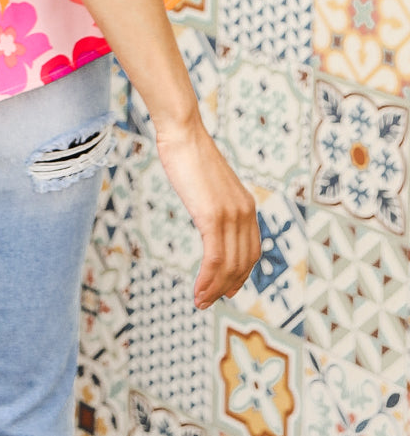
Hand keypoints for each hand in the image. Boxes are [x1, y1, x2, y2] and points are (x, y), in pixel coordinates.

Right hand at [154, 116, 260, 308]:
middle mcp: (244, 212)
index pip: (251, 250)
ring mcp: (230, 215)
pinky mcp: (212, 217)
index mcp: (245, 205)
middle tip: (210, 301)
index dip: (242, 274)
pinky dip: (207, 279)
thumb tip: (206, 214)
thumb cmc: (188, 153)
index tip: (228, 289)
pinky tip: (198, 290)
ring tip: (201, 302)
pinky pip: (214, 258)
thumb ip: (213, 203)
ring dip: (215, 288)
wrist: (183, 133)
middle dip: (228, 286)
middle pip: (243, 262)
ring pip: (229, 265)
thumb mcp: (208, 184)